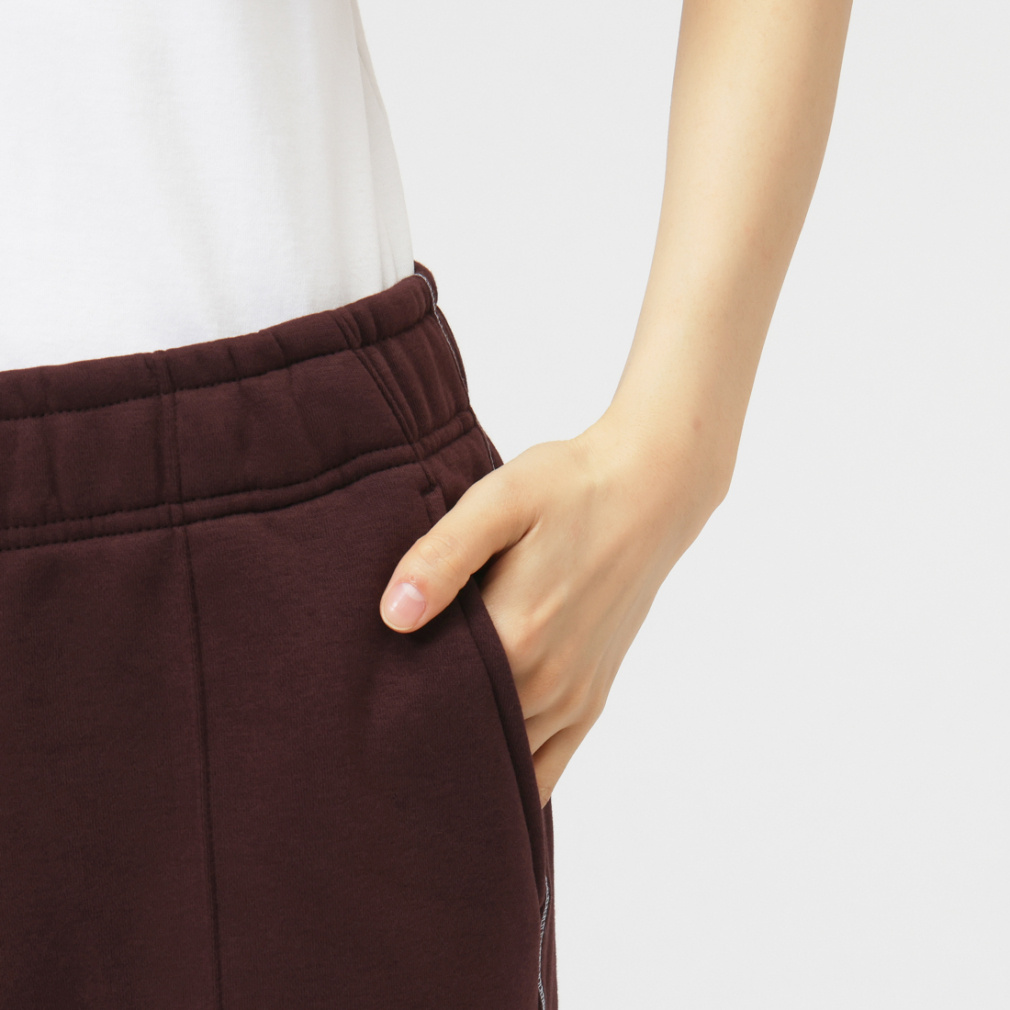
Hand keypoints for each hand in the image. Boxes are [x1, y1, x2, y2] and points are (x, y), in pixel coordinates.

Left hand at [378, 411, 726, 806]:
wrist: (649, 492)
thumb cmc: (568, 489)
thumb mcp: (499, 502)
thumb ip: (443, 558)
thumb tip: (393, 617)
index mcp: (515, 636)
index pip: (428, 701)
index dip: (387, 707)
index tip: (356, 703)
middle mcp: (546, 682)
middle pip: (462, 736)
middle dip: (417, 737)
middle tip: (371, 734)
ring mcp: (573, 697)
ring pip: (503, 760)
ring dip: (461, 760)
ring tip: (413, 753)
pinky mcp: (592, 700)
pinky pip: (547, 769)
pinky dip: (511, 779)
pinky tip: (477, 777)